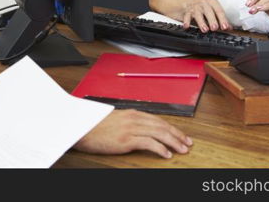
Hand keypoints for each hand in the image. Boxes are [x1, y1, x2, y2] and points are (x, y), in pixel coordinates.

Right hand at [73, 109, 192, 158]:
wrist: (81, 127)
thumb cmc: (95, 126)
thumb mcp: (115, 120)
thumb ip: (129, 122)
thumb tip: (141, 129)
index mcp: (132, 113)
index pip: (158, 120)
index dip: (172, 128)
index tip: (181, 135)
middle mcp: (133, 119)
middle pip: (162, 126)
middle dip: (177, 135)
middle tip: (187, 143)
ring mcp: (130, 128)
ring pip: (159, 133)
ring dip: (173, 142)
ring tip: (181, 149)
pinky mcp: (126, 139)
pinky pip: (148, 143)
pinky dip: (160, 148)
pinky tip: (166, 154)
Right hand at [181, 0, 230, 31]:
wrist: (185, 3)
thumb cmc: (201, 9)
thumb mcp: (211, 12)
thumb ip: (220, 20)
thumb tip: (230, 28)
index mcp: (212, 3)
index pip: (219, 10)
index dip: (222, 19)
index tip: (225, 27)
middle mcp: (203, 3)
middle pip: (209, 11)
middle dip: (212, 20)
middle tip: (215, 28)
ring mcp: (194, 7)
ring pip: (198, 14)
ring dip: (201, 22)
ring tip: (205, 30)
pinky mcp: (186, 11)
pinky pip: (186, 16)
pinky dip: (186, 21)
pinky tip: (187, 26)